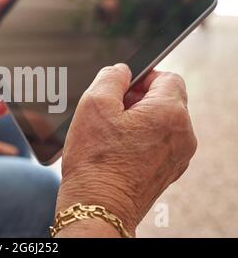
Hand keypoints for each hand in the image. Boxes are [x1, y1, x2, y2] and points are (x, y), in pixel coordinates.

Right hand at [56, 64, 196, 235]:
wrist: (98, 205)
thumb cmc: (95, 161)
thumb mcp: (94, 104)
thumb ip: (110, 77)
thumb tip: (121, 70)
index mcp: (169, 114)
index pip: (168, 77)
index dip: (144, 76)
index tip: (125, 85)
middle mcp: (183, 135)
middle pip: (167, 100)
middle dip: (140, 98)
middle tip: (112, 109)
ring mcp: (178, 156)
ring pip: (163, 122)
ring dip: (140, 119)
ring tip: (113, 131)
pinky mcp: (168, 171)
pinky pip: (160, 143)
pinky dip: (143, 139)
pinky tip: (119, 148)